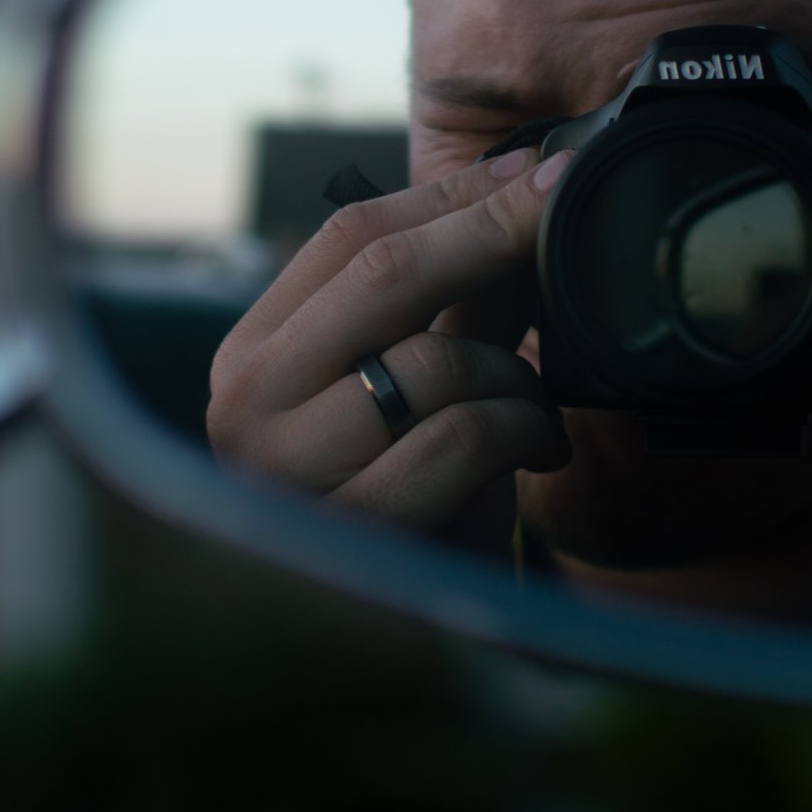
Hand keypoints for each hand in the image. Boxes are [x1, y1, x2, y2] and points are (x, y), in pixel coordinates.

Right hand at [207, 147, 573, 542]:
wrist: (420, 644)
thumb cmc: (424, 497)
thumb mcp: (429, 382)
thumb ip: (462, 293)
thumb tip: (527, 178)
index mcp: (251, 357)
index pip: (347, 235)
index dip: (452, 193)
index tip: (536, 167)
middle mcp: (245, 409)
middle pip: (383, 270)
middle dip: (494, 228)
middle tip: (566, 204)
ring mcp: (288, 475)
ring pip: (434, 360)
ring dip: (516, 370)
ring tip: (536, 404)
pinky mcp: (351, 533)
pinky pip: (462, 438)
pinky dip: (525, 430)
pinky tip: (541, 449)